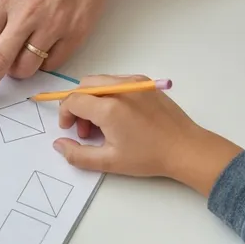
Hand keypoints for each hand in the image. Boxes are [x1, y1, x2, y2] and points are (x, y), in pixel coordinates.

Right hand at [53, 75, 242, 195]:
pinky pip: (116, 81)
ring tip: (101, 125)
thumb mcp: (109, 161)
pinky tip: (117, 116)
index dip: (64, 114)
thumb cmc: (149, 157)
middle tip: (85, 130)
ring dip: (91, 99)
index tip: (70, 130)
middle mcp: (120, 88)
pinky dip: (108, 94)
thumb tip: (58, 144)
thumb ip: (78, 154)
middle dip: (77, 105)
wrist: (186, 148)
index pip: (73, 100)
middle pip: (84, 85)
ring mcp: (135, 82)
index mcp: (109, 107)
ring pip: (100, 81)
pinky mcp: (145, 83)